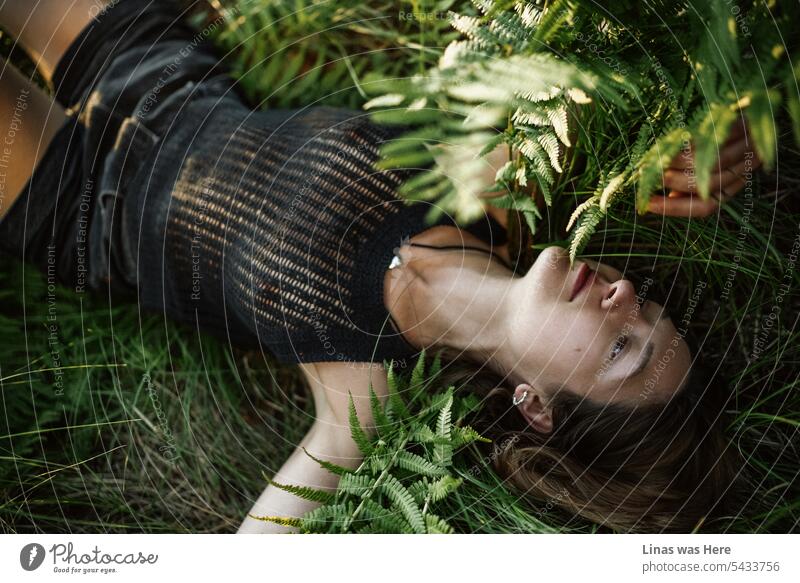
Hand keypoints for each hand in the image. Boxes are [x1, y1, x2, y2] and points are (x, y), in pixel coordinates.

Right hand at [646, 118, 761, 217]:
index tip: (647, 204)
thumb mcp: (699, 168)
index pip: (703, 207)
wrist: (753, 106)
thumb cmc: (714, 140)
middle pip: (706, 186)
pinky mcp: (744, 125)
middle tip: (648, 174)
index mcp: (728, 187)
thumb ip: (682, 185)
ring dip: (679, 161)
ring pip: (711, 163)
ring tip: (657, 157)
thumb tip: (653, 198)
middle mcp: (740, 172)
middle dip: (673, 181)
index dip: (674, 208)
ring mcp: (745, 149)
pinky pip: (717, 138)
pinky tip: (674, 140)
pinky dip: (692, 142)